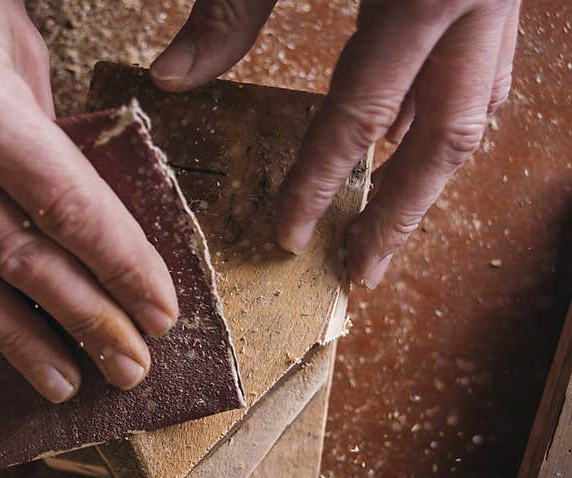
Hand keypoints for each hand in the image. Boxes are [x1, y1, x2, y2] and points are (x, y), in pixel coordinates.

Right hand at [0, 0, 177, 402]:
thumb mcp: (13, 47)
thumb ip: (42, 137)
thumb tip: (67, 217)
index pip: (67, 208)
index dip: (121, 268)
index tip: (157, 312)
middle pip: (17, 258)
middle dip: (85, 320)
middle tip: (127, 366)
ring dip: (14, 340)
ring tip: (60, 381)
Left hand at [150, 0, 519, 287]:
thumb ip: (230, 6)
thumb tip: (173, 80)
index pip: (359, 116)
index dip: (320, 182)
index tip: (289, 236)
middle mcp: (474, 0)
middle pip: (445, 139)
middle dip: (401, 213)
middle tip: (362, 271)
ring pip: (477, 109)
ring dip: (430, 174)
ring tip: (389, 222)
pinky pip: (483, 68)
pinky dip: (445, 112)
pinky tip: (409, 137)